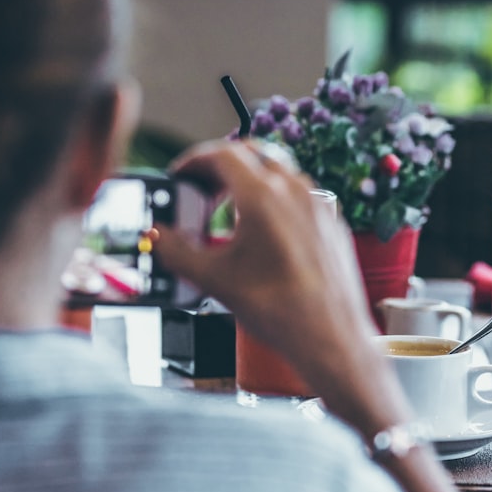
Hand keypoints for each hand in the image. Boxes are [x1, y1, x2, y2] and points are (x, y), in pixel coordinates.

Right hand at [153, 140, 412, 434]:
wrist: (331, 338)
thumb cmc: (283, 313)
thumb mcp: (214, 280)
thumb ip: (176, 251)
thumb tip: (158, 235)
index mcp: (265, 196)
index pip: (222, 153)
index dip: (194, 160)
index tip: (181, 175)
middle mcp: (297, 191)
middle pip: (252, 154)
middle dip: (221, 166)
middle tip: (201, 190)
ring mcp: (320, 204)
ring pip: (280, 172)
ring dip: (250, 182)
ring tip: (229, 214)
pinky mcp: (333, 222)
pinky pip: (301, 195)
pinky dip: (277, 200)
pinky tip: (264, 233)